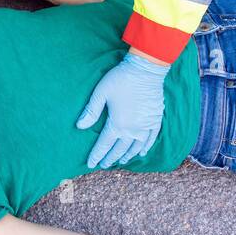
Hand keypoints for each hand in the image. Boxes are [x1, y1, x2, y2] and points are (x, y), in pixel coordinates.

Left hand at [76, 51, 169, 167]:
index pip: (104, 145)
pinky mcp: (155, 120)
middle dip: (110, 158)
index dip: (97, 155)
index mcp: (117, 124)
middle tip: (103, 165)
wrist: (146, 69)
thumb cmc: (120, 79)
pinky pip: (151, 139)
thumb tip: (80, 126)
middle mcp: (132, 129)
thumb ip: (91, 111)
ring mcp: (146, 126)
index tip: (91, 163)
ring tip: (120, 161)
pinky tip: (141, 153)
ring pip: (135, 147)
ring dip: (127, 155)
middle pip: (119, 149)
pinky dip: (145, 147)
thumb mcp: (100, 93)